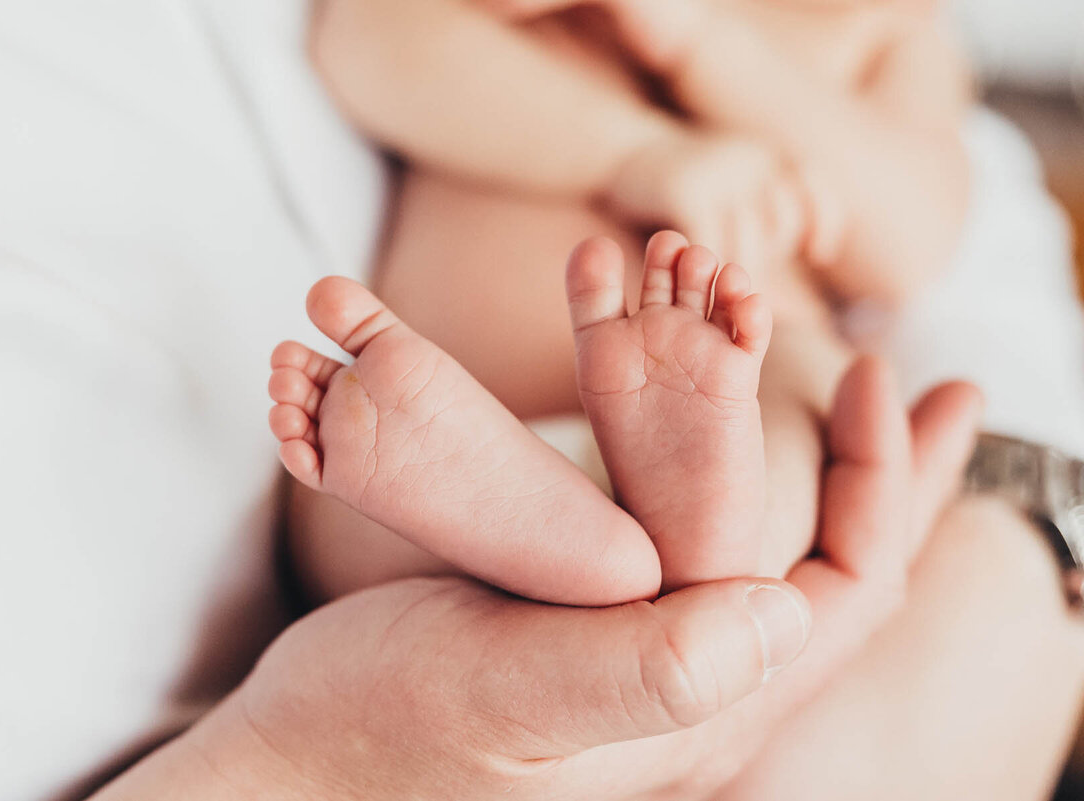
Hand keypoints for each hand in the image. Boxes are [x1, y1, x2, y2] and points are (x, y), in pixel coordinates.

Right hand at [100, 358, 979, 799]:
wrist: (301, 749)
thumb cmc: (383, 731)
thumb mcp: (504, 696)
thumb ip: (640, 668)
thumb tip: (780, 608)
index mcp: (698, 700)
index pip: (844, 588)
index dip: (883, 483)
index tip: (877, 375)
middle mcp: (684, 670)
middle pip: (819, 557)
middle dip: (866, 461)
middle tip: (893, 369)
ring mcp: (632, 638)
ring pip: (741, 526)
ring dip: (770, 432)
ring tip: (773, 348)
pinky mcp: (581, 610)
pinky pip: (663, 518)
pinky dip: (683, 441)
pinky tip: (674, 395)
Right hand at [606, 132, 806, 277]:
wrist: (618, 148)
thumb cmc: (676, 182)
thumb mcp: (725, 182)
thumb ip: (757, 212)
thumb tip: (802, 261)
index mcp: (766, 154)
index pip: (817, 189)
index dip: (824, 222)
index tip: (817, 253)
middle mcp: (750, 158)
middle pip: (785, 221)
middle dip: (772, 254)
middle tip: (749, 272)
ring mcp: (719, 173)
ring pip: (751, 238)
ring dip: (740, 273)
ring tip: (725, 289)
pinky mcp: (688, 192)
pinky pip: (712, 244)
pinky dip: (708, 270)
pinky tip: (697, 278)